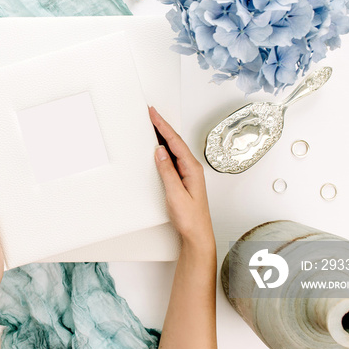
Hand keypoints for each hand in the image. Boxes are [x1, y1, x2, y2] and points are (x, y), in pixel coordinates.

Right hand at [149, 107, 214, 249]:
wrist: (197, 235)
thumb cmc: (190, 218)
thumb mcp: (176, 194)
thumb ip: (167, 172)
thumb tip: (160, 151)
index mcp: (192, 169)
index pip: (175, 142)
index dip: (163, 126)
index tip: (153, 114)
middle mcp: (192, 168)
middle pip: (175, 141)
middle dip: (162, 126)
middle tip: (151, 113)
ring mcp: (188, 173)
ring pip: (174, 149)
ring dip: (163, 136)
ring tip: (152, 125)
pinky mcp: (183, 179)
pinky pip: (172, 158)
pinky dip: (164, 149)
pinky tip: (158, 147)